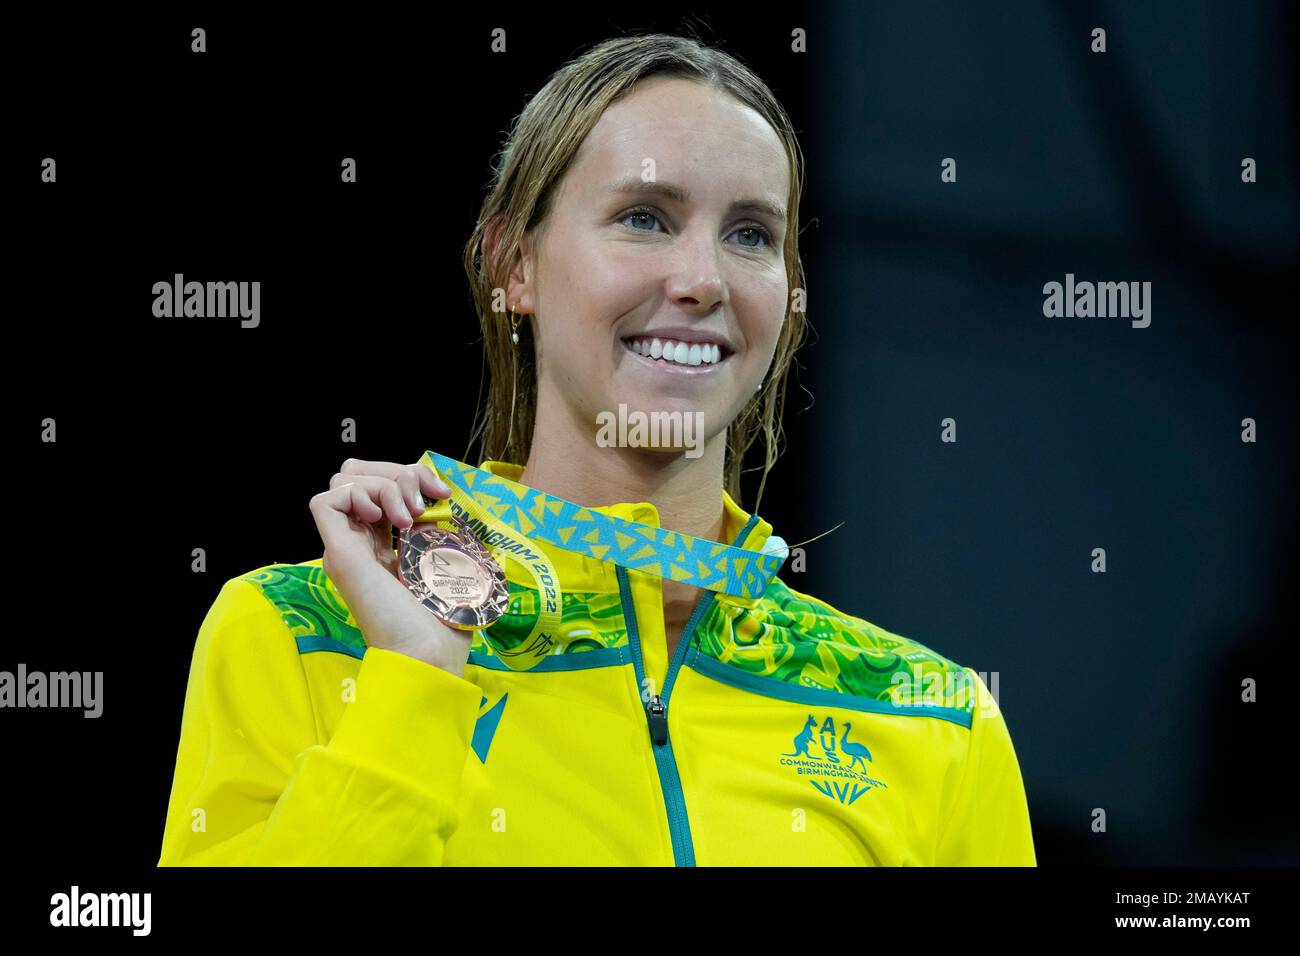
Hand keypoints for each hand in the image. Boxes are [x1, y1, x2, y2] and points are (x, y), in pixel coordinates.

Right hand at [308, 456, 471, 674]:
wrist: (430, 653)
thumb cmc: (445, 616)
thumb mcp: (445, 555)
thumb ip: (433, 523)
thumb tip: (435, 491)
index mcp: (384, 543)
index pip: (379, 483)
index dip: (410, 475)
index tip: (442, 493)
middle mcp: (361, 542)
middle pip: (357, 473)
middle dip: (395, 472)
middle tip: (422, 503)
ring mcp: (347, 548)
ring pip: (343, 481)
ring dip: (383, 484)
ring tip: (407, 516)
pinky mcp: (339, 555)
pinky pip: (325, 501)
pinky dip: (356, 494)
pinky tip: (383, 517)